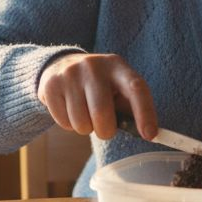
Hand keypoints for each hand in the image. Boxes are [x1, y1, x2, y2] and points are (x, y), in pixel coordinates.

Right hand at [38, 53, 156, 140]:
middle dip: (105, 131)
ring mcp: (70, 74)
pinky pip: (63, 123)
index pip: (136, 88)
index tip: (150, 135)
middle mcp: (94, 66)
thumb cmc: (98, 86)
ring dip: (85, 128)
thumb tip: (150, 134)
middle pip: (102, 114)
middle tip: (104, 128)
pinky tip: (69, 109)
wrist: (60, 65)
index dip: (145, 113)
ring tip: (84, 114)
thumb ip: (131, 108)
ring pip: (81, 123)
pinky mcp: (51, 85)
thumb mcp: (116, 88)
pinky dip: (69, 125)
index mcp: (117, 66)